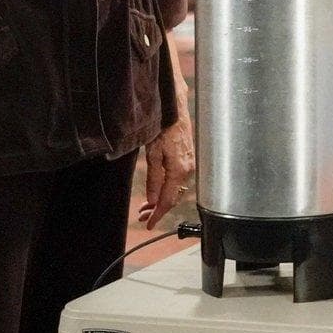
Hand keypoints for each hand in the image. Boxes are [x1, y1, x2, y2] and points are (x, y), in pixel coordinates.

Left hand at [138, 107, 195, 229]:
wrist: (175, 108)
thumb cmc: (164, 126)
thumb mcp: (153, 154)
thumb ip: (154, 178)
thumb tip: (152, 198)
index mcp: (179, 170)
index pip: (168, 200)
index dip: (158, 214)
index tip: (149, 224)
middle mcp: (188, 169)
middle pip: (173, 197)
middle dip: (157, 209)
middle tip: (143, 217)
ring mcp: (190, 164)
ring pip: (175, 189)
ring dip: (161, 198)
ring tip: (147, 205)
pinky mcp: (188, 158)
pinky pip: (178, 180)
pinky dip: (167, 188)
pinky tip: (158, 189)